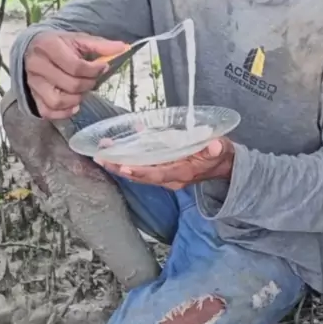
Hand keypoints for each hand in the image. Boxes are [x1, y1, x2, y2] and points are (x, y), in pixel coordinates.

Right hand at [24, 31, 129, 119]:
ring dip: (77, 99)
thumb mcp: (79, 40)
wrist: (34, 49)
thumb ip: (100, 45)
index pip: (76, 66)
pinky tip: (74, 104)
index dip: (94, 71)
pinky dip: (64, 112)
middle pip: (70, 85)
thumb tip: (123, 48)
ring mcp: (33, 83)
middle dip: (88, 85)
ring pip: (58, 101)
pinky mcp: (33, 97)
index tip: (103, 67)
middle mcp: (36, 65)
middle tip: (93, 80)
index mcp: (48, 46)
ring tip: (82, 90)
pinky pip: (48, 112)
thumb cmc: (60, 45)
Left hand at [94, 137, 234, 189]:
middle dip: (120, 167)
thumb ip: (217, 148)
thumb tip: (215, 145)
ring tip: (101, 153)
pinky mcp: (162, 168)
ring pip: (139, 171)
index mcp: (183, 172)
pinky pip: (142, 165)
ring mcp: (165, 174)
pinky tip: (117, 146)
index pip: (158, 174)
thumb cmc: (219, 155)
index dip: (140, 171)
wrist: (221, 164)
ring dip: (119, 163)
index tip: (123, 166)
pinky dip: (129, 157)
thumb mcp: (221, 149)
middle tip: (101, 158)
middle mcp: (171, 177)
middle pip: (142, 175)